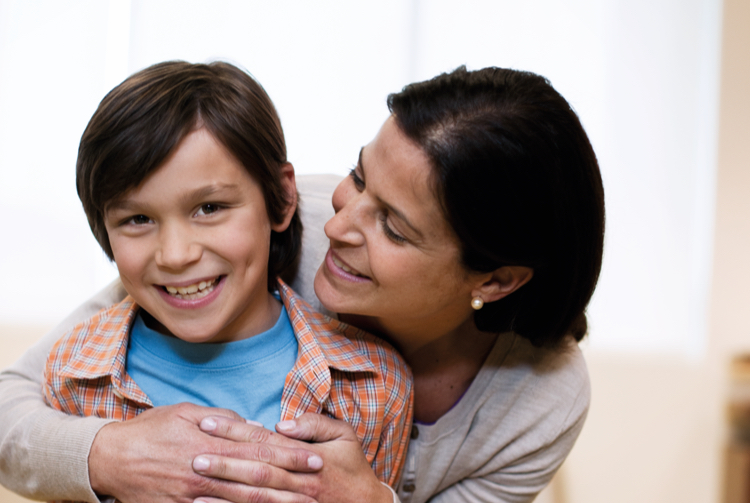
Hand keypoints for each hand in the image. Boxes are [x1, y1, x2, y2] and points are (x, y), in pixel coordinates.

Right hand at [89, 403, 323, 502]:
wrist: (110, 458)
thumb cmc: (151, 429)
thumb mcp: (186, 411)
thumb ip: (223, 419)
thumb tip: (254, 426)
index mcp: (211, 442)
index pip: (260, 449)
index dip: (290, 454)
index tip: (314, 458)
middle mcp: (206, 470)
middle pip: (257, 479)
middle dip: (292, 482)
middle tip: (319, 485)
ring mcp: (193, 495)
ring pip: (241, 502)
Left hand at [193, 413, 393, 502]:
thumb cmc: (353, 468)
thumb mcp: (343, 436)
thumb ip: (314, 424)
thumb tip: (281, 424)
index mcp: (306, 456)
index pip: (264, 442)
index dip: (235, 432)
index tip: (208, 423)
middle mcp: (297, 481)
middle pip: (254, 469)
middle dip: (222, 461)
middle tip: (193, 455)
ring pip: (253, 497)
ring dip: (222, 490)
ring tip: (194, 482)